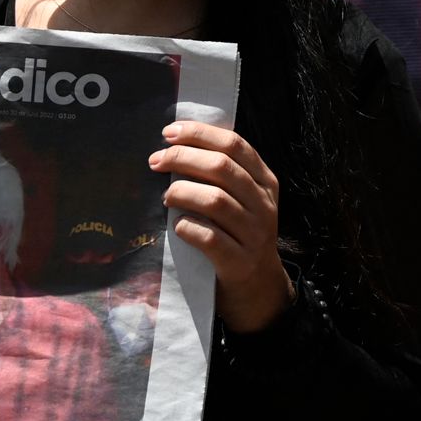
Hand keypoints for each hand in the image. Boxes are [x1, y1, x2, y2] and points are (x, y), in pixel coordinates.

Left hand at [154, 119, 293, 331]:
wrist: (258, 287)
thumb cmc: (239, 234)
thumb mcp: (244, 200)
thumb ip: (224, 175)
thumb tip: (176, 145)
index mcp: (265, 181)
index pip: (235, 144)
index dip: (199, 134)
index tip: (169, 133)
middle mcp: (264, 204)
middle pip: (222, 168)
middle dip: (182, 158)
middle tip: (156, 161)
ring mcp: (255, 234)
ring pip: (215, 200)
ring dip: (182, 192)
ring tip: (166, 196)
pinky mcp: (240, 262)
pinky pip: (209, 238)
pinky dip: (188, 227)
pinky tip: (178, 225)